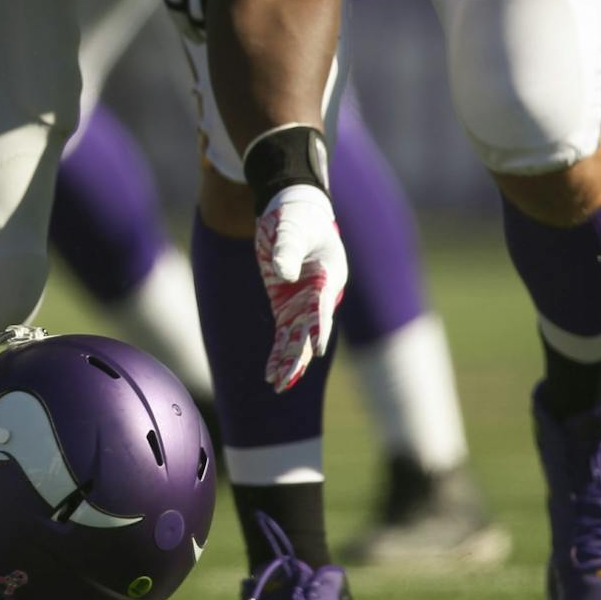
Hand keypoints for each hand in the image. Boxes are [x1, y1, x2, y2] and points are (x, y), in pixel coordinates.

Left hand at [254, 184, 346, 391]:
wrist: (293, 213)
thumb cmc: (296, 218)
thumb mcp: (291, 229)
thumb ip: (287, 249)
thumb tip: (282, 273)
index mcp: (329, 276)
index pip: (322, 305)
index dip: (318, 326)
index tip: (316, 347)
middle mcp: (320, 296)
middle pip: (310, 331)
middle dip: (300, 356)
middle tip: (288, 379)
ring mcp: (304, 304)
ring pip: (298, 340)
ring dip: (289, 363)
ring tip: (277, 385)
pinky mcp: (288, 307)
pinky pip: (285, 336)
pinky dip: (279, 355)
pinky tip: (271, 375)